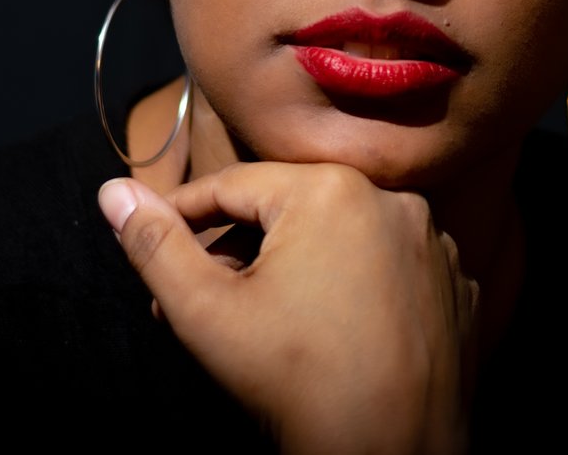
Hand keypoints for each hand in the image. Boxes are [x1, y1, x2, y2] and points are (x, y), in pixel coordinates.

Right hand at [99, 163, 477, 454]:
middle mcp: (393, 200)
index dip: (183, 213)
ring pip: (341, 239)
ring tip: (255, 316)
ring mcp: (432, 244)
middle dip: (236, 248)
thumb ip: (156, 246)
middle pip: (289, 210)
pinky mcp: (453, 285)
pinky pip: (387, 270)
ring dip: (295, 266)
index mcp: (331, 189)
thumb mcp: (206, 313)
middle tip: (194, 294)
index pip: (233, 186)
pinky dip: (352, 288)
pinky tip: (324, 330)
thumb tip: (114, 191)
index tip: (151, 239)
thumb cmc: (296, 382)